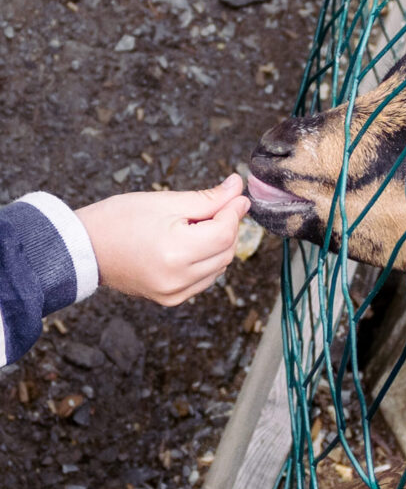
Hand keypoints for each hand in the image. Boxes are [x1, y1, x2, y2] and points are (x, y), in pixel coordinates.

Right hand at [76, 175, 249, 304]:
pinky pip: (204, 279)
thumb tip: (237, 189)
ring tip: (193, 225)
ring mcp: (174, 294)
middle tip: (213, 205)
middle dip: (226, 225)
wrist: (85, 248)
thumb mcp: (166, 201)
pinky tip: (189, 243)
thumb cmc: (119, 219)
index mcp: (176, 252)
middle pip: (226, 250)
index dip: (234, 211)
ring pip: (219, 266)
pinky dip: (206, 260)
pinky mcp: (170, 300)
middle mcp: (177, 280)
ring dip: (217, 244)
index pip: (225, 232)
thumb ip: (208, 198)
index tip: (236, 195)